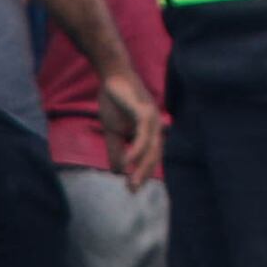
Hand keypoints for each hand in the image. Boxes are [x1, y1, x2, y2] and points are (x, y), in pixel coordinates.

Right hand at [98, 70, 161, 191]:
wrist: (111, 75)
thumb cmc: (114, 101)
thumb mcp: (112, 131)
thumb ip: (116, 150)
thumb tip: (118, 171)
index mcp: (149, 131)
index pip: (151, 157)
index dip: (142, 173)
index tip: (131, 189)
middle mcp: (155, 126)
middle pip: (154, 156)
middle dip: (144, 175)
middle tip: (133, 191)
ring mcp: (152, 119)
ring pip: (151, 148)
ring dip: (141, 167)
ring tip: (131, 181)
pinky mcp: (144, 111)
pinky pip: (143, 135)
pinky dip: (136, 150)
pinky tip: (127, 162)